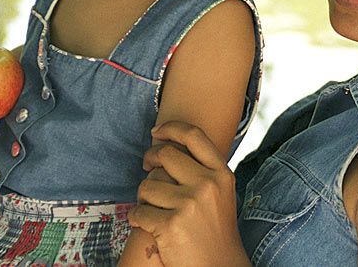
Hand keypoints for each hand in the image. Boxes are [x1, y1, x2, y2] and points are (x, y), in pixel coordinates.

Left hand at [127, 122, 249, 266]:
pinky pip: (138, 211)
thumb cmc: (215, 229)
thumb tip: (169, 145)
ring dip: (142, 195)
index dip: (171, 128)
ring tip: (150, 205)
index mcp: (221, 173)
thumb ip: (203, 169)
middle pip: (165, 154)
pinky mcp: (171, 225)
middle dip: (150, 159)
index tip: (157, 132)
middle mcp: (207, 185)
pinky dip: (136, 217)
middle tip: (147, 166)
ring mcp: (189, 205)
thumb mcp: (221, 192)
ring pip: (147, 185)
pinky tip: (144, 222)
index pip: (194, 135)